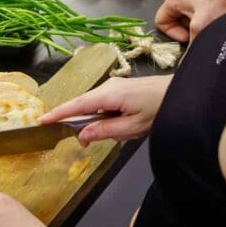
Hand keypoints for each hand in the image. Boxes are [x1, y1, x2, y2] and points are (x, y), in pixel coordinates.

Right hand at [40, 76, 170, 144]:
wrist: (183, 93)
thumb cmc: (160, 109)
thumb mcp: (132, 127)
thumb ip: (105, 131)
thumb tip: (81, 135)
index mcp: (108, 94)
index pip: (76, 105)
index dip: (58, 113)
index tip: (41, 120)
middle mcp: (108, 85)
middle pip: (83, 105)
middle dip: (79, 122)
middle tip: (83, 142)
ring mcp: (115, 84)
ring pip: (95, 105)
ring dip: (97, 121)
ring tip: (120, 133)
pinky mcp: (122, 88)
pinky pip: (104, 102)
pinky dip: (105, 116)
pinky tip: (122, 126)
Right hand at [155, 0, 225, 41]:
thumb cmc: (220, 0)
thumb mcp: (202, 26)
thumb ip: (193, 45)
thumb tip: (186, 64)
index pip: (160, 21)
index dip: (172, 33)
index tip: (188, 37)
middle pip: (176, 21)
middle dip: (187, 31)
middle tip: (201, 34)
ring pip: (190, 19)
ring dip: (200, 27)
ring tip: (213, 28)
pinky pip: (202, 14)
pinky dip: (209, 21)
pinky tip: (220, 23)